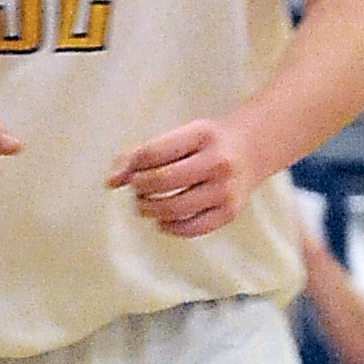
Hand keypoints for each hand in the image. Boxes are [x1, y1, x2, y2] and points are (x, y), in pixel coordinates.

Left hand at [109, 117, 254, 237]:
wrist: (253, 149)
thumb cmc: (205, 143)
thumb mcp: (180, 136)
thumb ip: (139, 154)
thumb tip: (110, 182)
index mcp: (202, 135)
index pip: (153, 152)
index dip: (133, 164)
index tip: (133, 169)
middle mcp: (218, 162)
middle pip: (162, 181)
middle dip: (139, 187)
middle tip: (137, 188)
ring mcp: (225, 189)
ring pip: (174, 208)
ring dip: (149, 209)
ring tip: (144, 204)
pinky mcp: (230, 212)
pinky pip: (191, 228)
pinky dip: (169, 227)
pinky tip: (162, 220)